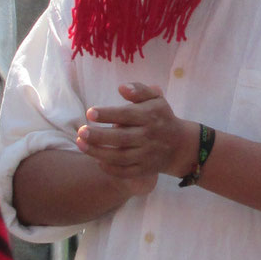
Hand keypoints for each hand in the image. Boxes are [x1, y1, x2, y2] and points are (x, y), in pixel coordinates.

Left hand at [78, 81, 199, 190]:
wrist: (179, 145)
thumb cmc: (161, 117)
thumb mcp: (156, 99)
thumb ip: (139, 90)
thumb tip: (121, 88)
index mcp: (150, 116)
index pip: (127, 115)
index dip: (108, 114)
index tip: (90, 112)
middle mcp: (149, 136)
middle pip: (121, 138)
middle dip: (99, 136)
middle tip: (81, 131)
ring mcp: (147, 155)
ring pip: (120, 157)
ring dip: (98, 152)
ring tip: (81, 144)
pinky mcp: (144, 170)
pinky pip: (125, 172)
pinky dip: (110, 168)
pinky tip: (97, 160)